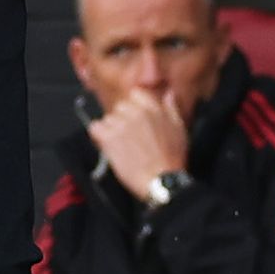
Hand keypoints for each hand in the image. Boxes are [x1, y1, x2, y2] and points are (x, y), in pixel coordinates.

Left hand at [87, 85, 191, 202]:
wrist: (161, 180)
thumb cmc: (171, 159)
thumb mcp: (179, 130)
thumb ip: (171, 109)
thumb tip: (168, 94)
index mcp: (153, 108)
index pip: (135, 94)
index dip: (133, 107)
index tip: (135, 119)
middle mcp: (136, 112)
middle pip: (119, 107)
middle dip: (122, 120)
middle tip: (129, 138)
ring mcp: (121, 124)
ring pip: (107, 119)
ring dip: (111, 130)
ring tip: (122, 146)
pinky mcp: (108, 137)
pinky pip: (95, 128)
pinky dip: (98, 137)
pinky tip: (109, 147)